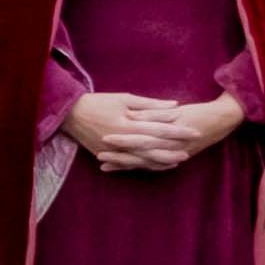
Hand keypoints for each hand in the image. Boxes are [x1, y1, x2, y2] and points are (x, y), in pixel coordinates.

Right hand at [62, 89, 227, 174]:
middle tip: (192, 149)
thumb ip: (151, 105)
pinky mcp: (106, 156)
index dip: (179, 130)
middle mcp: (122, 140)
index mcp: (127, 124)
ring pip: (143, 159)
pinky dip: (145, 165)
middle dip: (174, 148)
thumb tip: (175, 106)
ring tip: (178, 161)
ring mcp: (114, 151)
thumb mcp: (124, 99)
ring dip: (162, 161)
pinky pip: (129, 164)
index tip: (195, 131)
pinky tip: (157, 166)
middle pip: (154, 147)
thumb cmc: (98, 102)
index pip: (160, 128)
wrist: (69, 114)